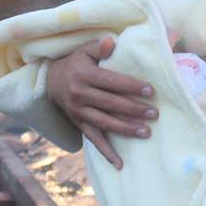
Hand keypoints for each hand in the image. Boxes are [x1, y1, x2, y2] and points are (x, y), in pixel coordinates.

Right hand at [45, 37, 155, 168]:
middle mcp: (80, 95)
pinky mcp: (79, 124)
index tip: (151, 91)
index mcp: (84, 75)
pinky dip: (106, 153)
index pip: (112, 82)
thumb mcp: (84, 50)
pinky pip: (94, 140)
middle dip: (134, 109)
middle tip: (154, 114)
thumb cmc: (76, 62)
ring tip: (146, 132)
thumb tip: (112, 41)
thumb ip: (99, 46)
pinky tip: (120, 164)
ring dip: (126, 129)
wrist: (51, 81)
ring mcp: (79, 112)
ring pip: (105, 123)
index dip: (132, 86)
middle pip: (111, 104)